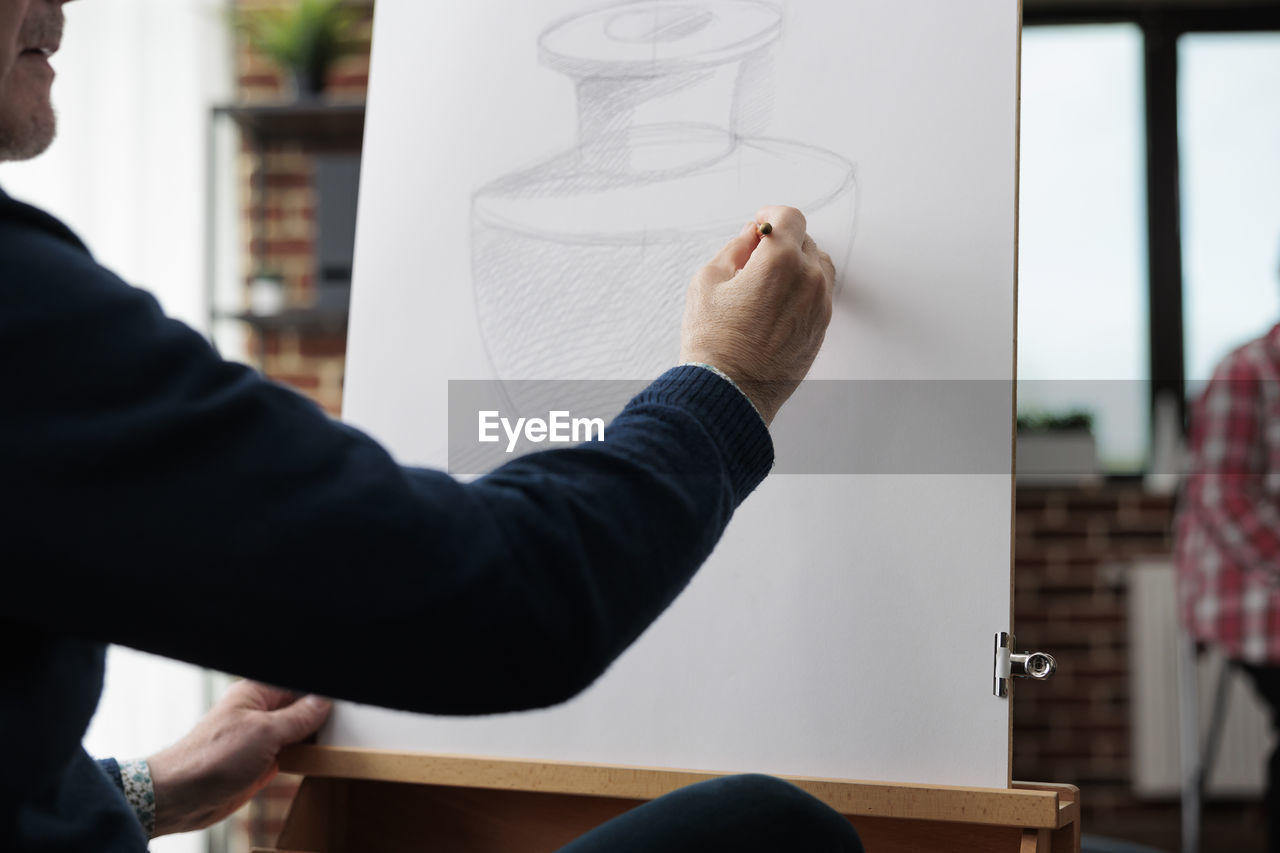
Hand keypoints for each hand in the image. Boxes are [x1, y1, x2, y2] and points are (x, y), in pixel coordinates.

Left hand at [147, 680, 331, 835]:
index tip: (344, 699)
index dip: (321, 690)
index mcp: (256, 693)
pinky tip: (317, 758)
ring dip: (312, 738)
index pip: (298, 684)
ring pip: (297, 732)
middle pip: (300, 708)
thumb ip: (298, 717)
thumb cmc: (210, 758)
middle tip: (344, 723)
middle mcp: (258, 713)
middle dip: (319, 715)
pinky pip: (290, 754)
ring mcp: (259, 738)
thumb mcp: (264, 732)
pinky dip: (303, 757)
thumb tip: (324, 702)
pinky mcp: (260, 762)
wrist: (181, 797)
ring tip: (334, 741)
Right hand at [679, 205, 835, 425]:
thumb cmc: (712, 341)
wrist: (729, 391)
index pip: (790, 218)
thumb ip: (735, 249)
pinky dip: (802, 290)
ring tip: (767, 284)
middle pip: (805, 241)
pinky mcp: (820, 329)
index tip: (759, 225)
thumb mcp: (708, 281)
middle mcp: (809, 280)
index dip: (771, 216)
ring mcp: (819, 306)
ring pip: (817, 268)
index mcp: (781, 260)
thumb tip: (751, 236)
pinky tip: (775, 306)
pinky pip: (818, 296)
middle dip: (782, 242)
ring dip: (797, 265)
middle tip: (754, 259)